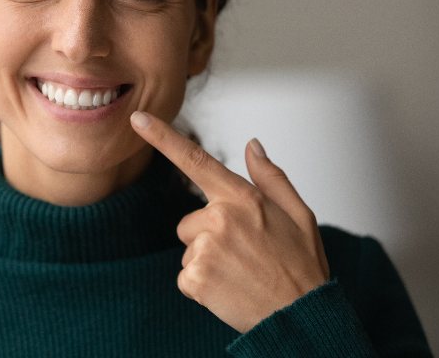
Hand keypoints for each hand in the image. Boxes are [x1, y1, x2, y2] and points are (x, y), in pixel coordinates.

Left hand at [130, 110, 329, 332]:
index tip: (137, 118)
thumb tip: (252, 145)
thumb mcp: (298, 214)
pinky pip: (186, 276)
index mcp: (242, 197)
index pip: (194, 159)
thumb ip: (270, 177)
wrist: (301, 318)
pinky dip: (202, 285)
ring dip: (207, 261)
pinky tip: (229, 289)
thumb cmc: (301, 266)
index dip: (161, 137)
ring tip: (240, 273)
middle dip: (209, 236)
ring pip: (189, 248)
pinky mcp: (196, 277)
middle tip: (244, 254)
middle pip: (189, 221)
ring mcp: (205, 248)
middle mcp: (219, 217)